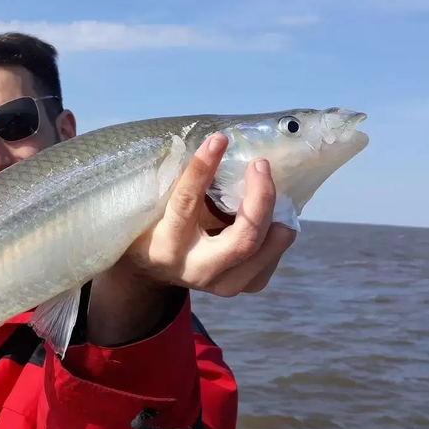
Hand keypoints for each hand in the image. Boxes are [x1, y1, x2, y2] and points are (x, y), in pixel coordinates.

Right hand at [127, 132, 296, 295]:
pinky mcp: (243, 287)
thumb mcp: (155, 207)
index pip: (187, 205)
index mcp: (167, 246)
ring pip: (265, 250)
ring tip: (265, 186)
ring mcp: (223, 285)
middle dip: (261, 199)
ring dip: (275, 214)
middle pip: (244, 239)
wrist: (153, 271)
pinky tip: (266, 214)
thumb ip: (180, 185)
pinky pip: (271, 258)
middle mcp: (196, 269)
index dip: (202, 170)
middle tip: (260, 166)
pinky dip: (275, 232)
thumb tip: (214, 145)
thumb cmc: (154, 226)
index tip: (219, 140)